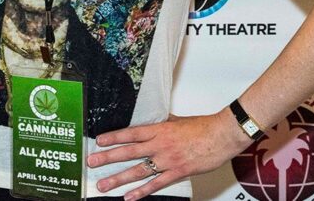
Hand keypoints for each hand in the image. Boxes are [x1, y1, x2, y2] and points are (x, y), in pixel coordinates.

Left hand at [88, 110, 250, 199]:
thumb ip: (163, 123)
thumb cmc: (203, 127)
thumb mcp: (178, 120)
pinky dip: (141, 192)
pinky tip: (129, 197)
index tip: (99, 141)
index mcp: (159, 129)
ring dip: (118, 178)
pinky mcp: (177, 172)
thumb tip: (152, 120)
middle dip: (107, 158)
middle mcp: (160, 145)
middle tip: (92, 163)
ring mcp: (167, 160)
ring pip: (138, 170)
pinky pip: (155, 184)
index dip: (113, 137)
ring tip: (104, 185)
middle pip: (128, 152)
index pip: (130, 133)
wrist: (222, 135)